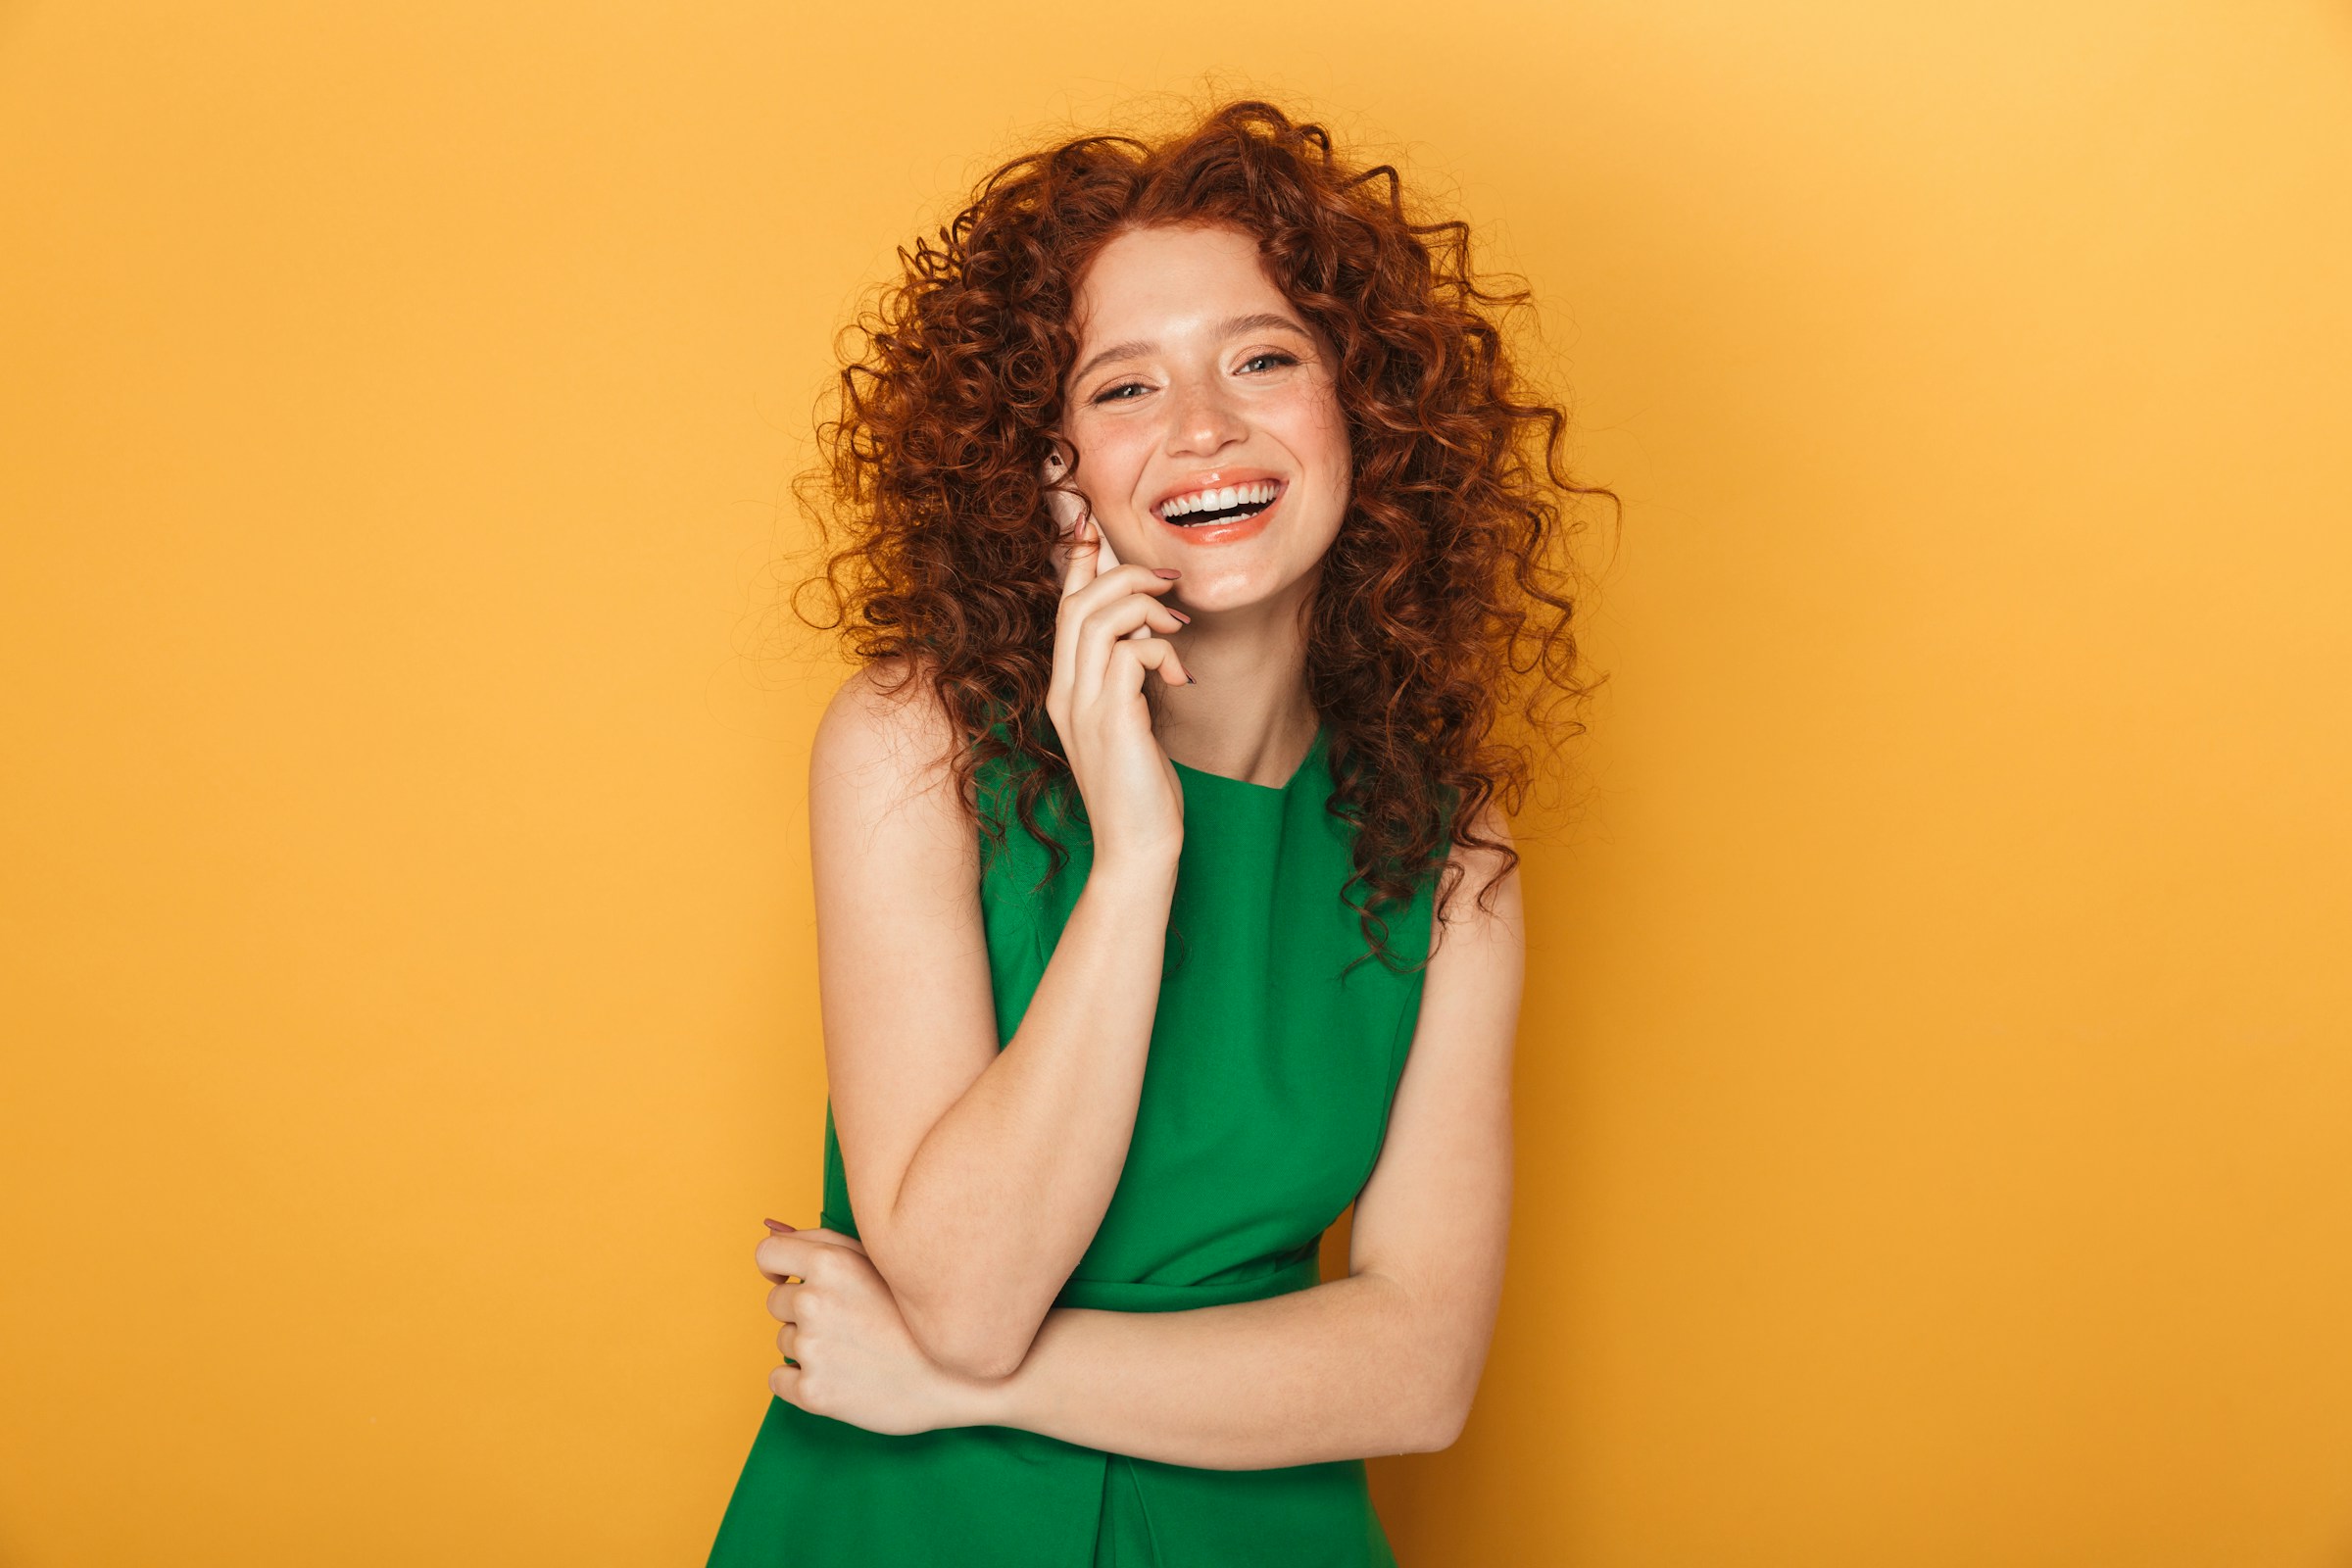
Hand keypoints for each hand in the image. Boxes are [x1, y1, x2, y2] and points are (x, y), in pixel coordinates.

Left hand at [754, 1221, 1001, 1435]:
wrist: (963, 1379)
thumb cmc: (922, 1314)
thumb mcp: (880, 1260)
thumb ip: (823, 1242)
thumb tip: (772, 1227)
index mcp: (830, 1262)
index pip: (767, 1254)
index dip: (778, 1267)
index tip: (791, 1279)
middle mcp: (813, 1301)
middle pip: (777, 1301)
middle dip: (802, 1310)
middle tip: (850, 1323)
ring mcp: (812, 1349)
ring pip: (784, 1341)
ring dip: (810, 1345)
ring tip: (857, 1350)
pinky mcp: (813, 1393)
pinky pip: (780, 1380)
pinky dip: (802, 1381)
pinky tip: (842, 1377)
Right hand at [1047, 511, 1191, 871]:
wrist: (1137, 849)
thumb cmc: (1141, 790)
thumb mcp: (1131, 723)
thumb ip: (1129, 680)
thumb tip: (1151, 638)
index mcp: (1065, 689)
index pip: (1062, 609)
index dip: (1076, 561)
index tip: (1093, 526)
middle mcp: (1065, 692)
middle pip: (1077, 602)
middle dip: (1124, 576)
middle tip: (1168, 585)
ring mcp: (1082, 706)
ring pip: (1100, 618)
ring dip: (1147, 610)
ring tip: (1179, 631)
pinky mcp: (1111, 720)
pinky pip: (1130, 653)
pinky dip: (1160, 651)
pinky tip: (1180, 678)